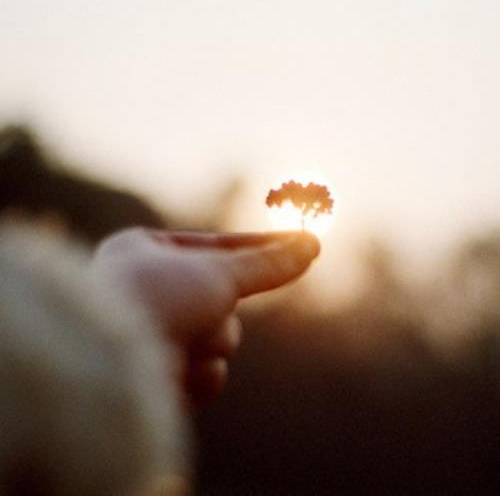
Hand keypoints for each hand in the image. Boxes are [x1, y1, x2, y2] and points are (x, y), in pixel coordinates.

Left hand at [92, 228, 319, 407]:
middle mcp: (145, 292)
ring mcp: (152, 335)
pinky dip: (200, 374)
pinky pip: (208, 373)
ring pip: (219, 337)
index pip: (218, 246)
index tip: (299, 244)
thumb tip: (311, 244)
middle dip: (222, 307)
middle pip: (223, 297)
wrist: (110, 364)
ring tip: (179, 340)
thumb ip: (266, 264)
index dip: (260, 246)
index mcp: (145, 252)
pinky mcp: (159, 378)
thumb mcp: (218, 272)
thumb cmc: (157, 298)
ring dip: (211, 340)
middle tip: (204, 307)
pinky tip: (173, 373)